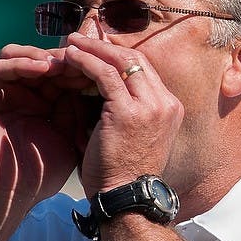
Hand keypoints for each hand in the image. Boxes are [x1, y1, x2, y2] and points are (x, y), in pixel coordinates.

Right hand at [0, 44, 94, 208]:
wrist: (11, 195)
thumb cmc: (40, 173)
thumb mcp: (66, 134)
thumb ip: (76, 109)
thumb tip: (96, 80)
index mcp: (36, 101)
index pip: (56, 72)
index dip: (77, 67)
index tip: (99, 64)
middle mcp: (15, 93)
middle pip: (38, 60)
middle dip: (62, 59)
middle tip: (83, 57)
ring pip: (17, 56)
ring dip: (42, 56)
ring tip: (63, 63)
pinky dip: (21, 63)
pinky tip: (43, 67)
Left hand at [63, 33, 183, 195]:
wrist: (127, 200)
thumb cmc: (122, 175)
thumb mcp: (131, 137)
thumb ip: (121, 110)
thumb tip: (91, 88)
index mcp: (170, 109)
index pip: (145, 71)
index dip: (119, 57)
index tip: (97, 53)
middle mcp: (165, 103)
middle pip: (136, 59)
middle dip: (107, 46)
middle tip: (82, 40)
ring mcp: (150, 106)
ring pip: (121, 61)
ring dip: (94, 48)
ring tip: (71, 43)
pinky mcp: (128, 111)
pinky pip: (104, 74)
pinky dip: (86, 61)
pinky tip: (70, 57)